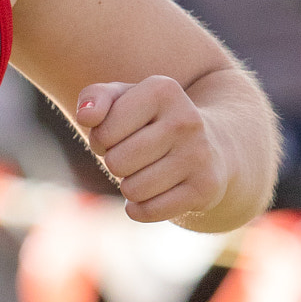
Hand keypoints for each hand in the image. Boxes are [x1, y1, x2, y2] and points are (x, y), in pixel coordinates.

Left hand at [77, 77, 228, 224]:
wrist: (214, 145)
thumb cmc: (152, 121)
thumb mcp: (123, 99)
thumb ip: (95, 97)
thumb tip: (86, 115)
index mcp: (162, 90)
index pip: (103, 132)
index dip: (101, 140)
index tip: (121, 134)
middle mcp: (186, 120)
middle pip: (116, 163)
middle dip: (116, 164)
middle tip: (135, 156)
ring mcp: (199, 155)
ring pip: (132, 190)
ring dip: (130, 187)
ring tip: (148, 172)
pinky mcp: (205, 188)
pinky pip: (149, 211)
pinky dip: (142, 209)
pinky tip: (155, 194)